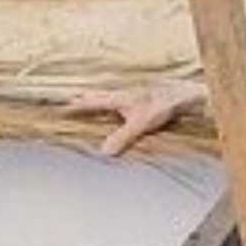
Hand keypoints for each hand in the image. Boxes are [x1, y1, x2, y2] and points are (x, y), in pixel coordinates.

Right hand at [64, 81, 205, 155]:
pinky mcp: (143, 97)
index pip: (92, 102)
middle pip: (99, 95)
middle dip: (85, 98)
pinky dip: (115, 101)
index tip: (63, 107)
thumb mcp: (139, 125)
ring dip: (99, 97)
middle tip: (73, 99)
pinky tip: (120, 105)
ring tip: (90, 99)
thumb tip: (104, 152)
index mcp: (117, 98)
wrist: (182, 95)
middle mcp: (122, 93)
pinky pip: (122, 99)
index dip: (77, 106)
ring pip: (110, 95)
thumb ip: (122, 137)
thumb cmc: (161, 107)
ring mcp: (132, 94)